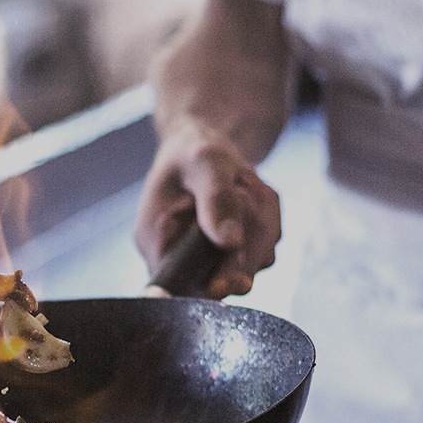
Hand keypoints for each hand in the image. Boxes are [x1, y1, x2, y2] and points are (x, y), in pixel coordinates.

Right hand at [133, 0, 291, 298]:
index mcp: (154, 238)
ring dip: (263, 224)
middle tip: (248, 195)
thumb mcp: (205, 161)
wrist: (205, 136)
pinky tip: (253, 192)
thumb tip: (229, 243)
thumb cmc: (193, 145)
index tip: (234, 276)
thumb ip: (216, 200)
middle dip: (248, 240)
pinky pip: (263, 248)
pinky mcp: (229, 248)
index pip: (178, 286)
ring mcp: (205, 253)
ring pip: (251, 262)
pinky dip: (268, 220)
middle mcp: (175, 253)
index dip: (210, 286)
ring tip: (247, 184)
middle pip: (223, 278)